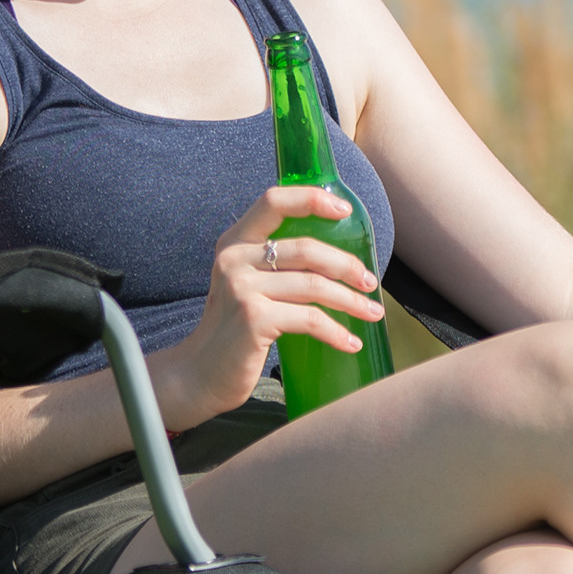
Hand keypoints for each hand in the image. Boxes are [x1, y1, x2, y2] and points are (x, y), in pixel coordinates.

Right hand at [154, 186, 385, 428]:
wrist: (200, 374)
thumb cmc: (234, 330)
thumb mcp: (245, 285)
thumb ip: (274, 265)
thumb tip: (337, 260)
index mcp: (234, 242)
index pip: (274, 201)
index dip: (311, 199)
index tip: (345, 210)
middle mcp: (234, 259)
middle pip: (306, 249)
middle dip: (347, 266)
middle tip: (371, 283)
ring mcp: (242, 288)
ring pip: (314, 285)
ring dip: (351, 301)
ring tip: (373, 313)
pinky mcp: (253, 318)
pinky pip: (310, 319)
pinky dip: (337, 332)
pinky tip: (351, 342)